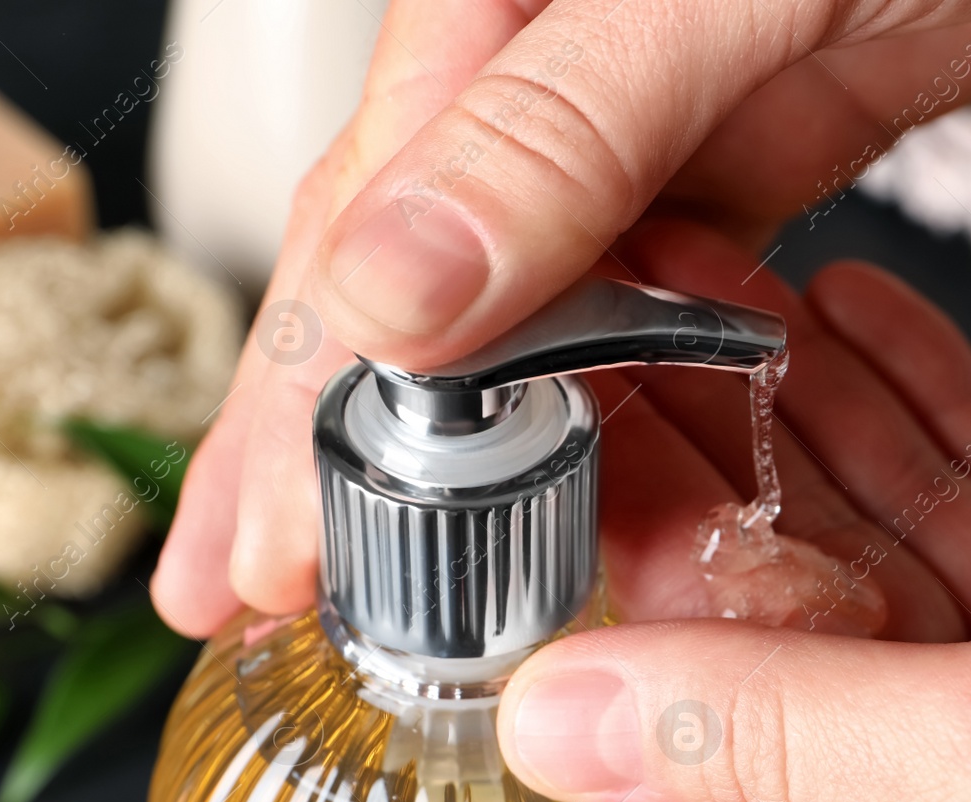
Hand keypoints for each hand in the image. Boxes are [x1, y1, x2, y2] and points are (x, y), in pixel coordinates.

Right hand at [152, 0, 970, 632]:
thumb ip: (554, 134)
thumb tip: (391, 294)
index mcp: (483, 11)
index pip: (354, 232)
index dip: (302, 409)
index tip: (264, 549)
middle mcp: (534, 70)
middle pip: (391, 277)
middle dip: (314, 440)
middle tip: (246, 576)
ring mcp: (628, 119)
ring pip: (499, 301)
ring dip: (431, 434)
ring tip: (363, 545)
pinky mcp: (724, 150)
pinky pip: (626, 293)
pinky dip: (578, 388)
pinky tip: (541, 460)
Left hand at [497, 228, 970, 801]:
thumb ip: (787, 739)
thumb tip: (557, 728)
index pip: (724, 703)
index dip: (653, 550)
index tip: (591, 420)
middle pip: (807, 602)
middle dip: (731, 451)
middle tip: (652, 323)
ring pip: (902, 540)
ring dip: (822, 414)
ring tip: (737, 299)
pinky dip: (942, 420)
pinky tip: (865, 338)